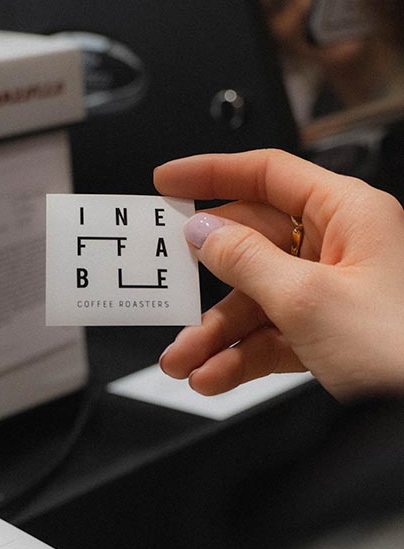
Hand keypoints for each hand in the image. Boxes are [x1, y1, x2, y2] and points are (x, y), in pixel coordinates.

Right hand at [154, 148, 403, 399]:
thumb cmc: (402, 350)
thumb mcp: (308, 300)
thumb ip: (245, 260)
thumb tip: (204, 232)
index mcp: (348, 214)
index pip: (268, 174)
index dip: (212, 174)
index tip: (169, 180)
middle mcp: (342, 246)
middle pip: (254, 243)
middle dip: (206, 279)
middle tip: (167, 289)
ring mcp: (337, 291)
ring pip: (259, 297)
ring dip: (218, 331)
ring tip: (185, 360)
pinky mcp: (333, 333)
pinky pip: (275, 333)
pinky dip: (242, 354)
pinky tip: (215, 374)